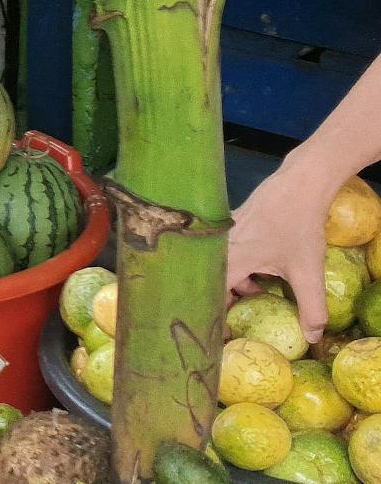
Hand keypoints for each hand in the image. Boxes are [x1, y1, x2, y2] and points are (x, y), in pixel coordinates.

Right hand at [227, 164, 338, 339]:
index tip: (224, 332)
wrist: (299, 184)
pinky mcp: (231, 225)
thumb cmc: (299, 227)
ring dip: (237, 282)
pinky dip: (240, 266)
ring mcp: (223, 234)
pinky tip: (263, 267)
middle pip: (212, 281)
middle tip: (242, 313)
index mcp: (231, 259)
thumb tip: (312, 338)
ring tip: (260, 289)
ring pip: (220, 266)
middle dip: (226, 300)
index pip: (211, 294)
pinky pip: (226, 252)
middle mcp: (219, 246)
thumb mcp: (309, 272)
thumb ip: (311, 309)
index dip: (215, 315)